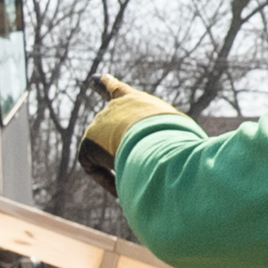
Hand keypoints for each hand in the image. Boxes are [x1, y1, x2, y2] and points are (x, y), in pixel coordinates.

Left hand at [75, 76, 189, 188]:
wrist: (157, 138)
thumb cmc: (175, 137)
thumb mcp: (179, 135)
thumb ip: (169, 142)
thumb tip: (170, 166)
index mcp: (136, 101)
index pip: (118, 90)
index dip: (107, 84)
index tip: (96, 78)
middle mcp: (113, 107)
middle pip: (106, 122)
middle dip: (109, 136)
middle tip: (122, 151)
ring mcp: (98, 123)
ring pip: (104, 149)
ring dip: (119, 164)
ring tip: (137, 175)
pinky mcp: (88, 142)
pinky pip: (93, 166)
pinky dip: (107, 179)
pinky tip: (120, 189)